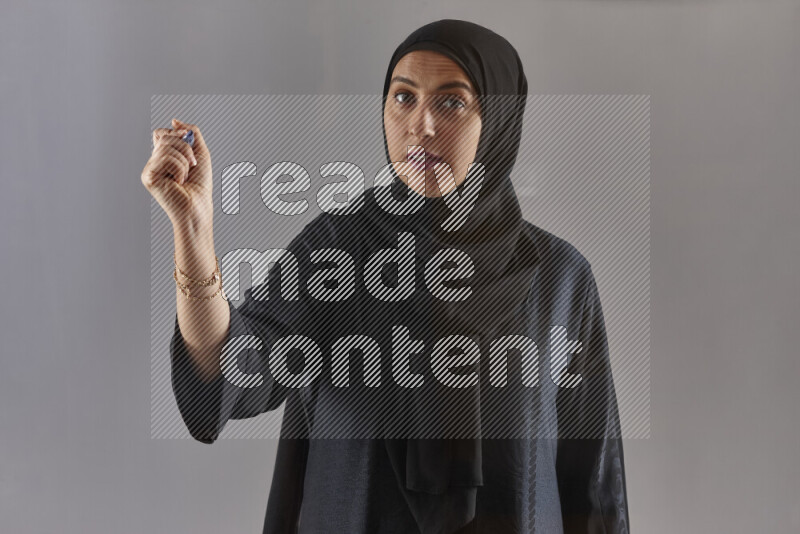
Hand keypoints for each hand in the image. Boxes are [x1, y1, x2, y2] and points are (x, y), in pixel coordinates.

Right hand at [141, 118, 213, 232]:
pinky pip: (164, 158)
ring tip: (185, 177)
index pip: (162, 133)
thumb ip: (191, 133)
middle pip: (164, 137)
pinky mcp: (148, 177)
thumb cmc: (201, 184)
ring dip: (184, 161)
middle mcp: (154, 162)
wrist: (199, 206)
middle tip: (192, 165)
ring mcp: (149, 169)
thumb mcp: (201, 152)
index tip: (189, 140)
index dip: (176, 134)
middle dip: (184, 148)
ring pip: (165, 147)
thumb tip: (175, 121)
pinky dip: (179, 168)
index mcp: (164, 156)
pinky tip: (178, 182)